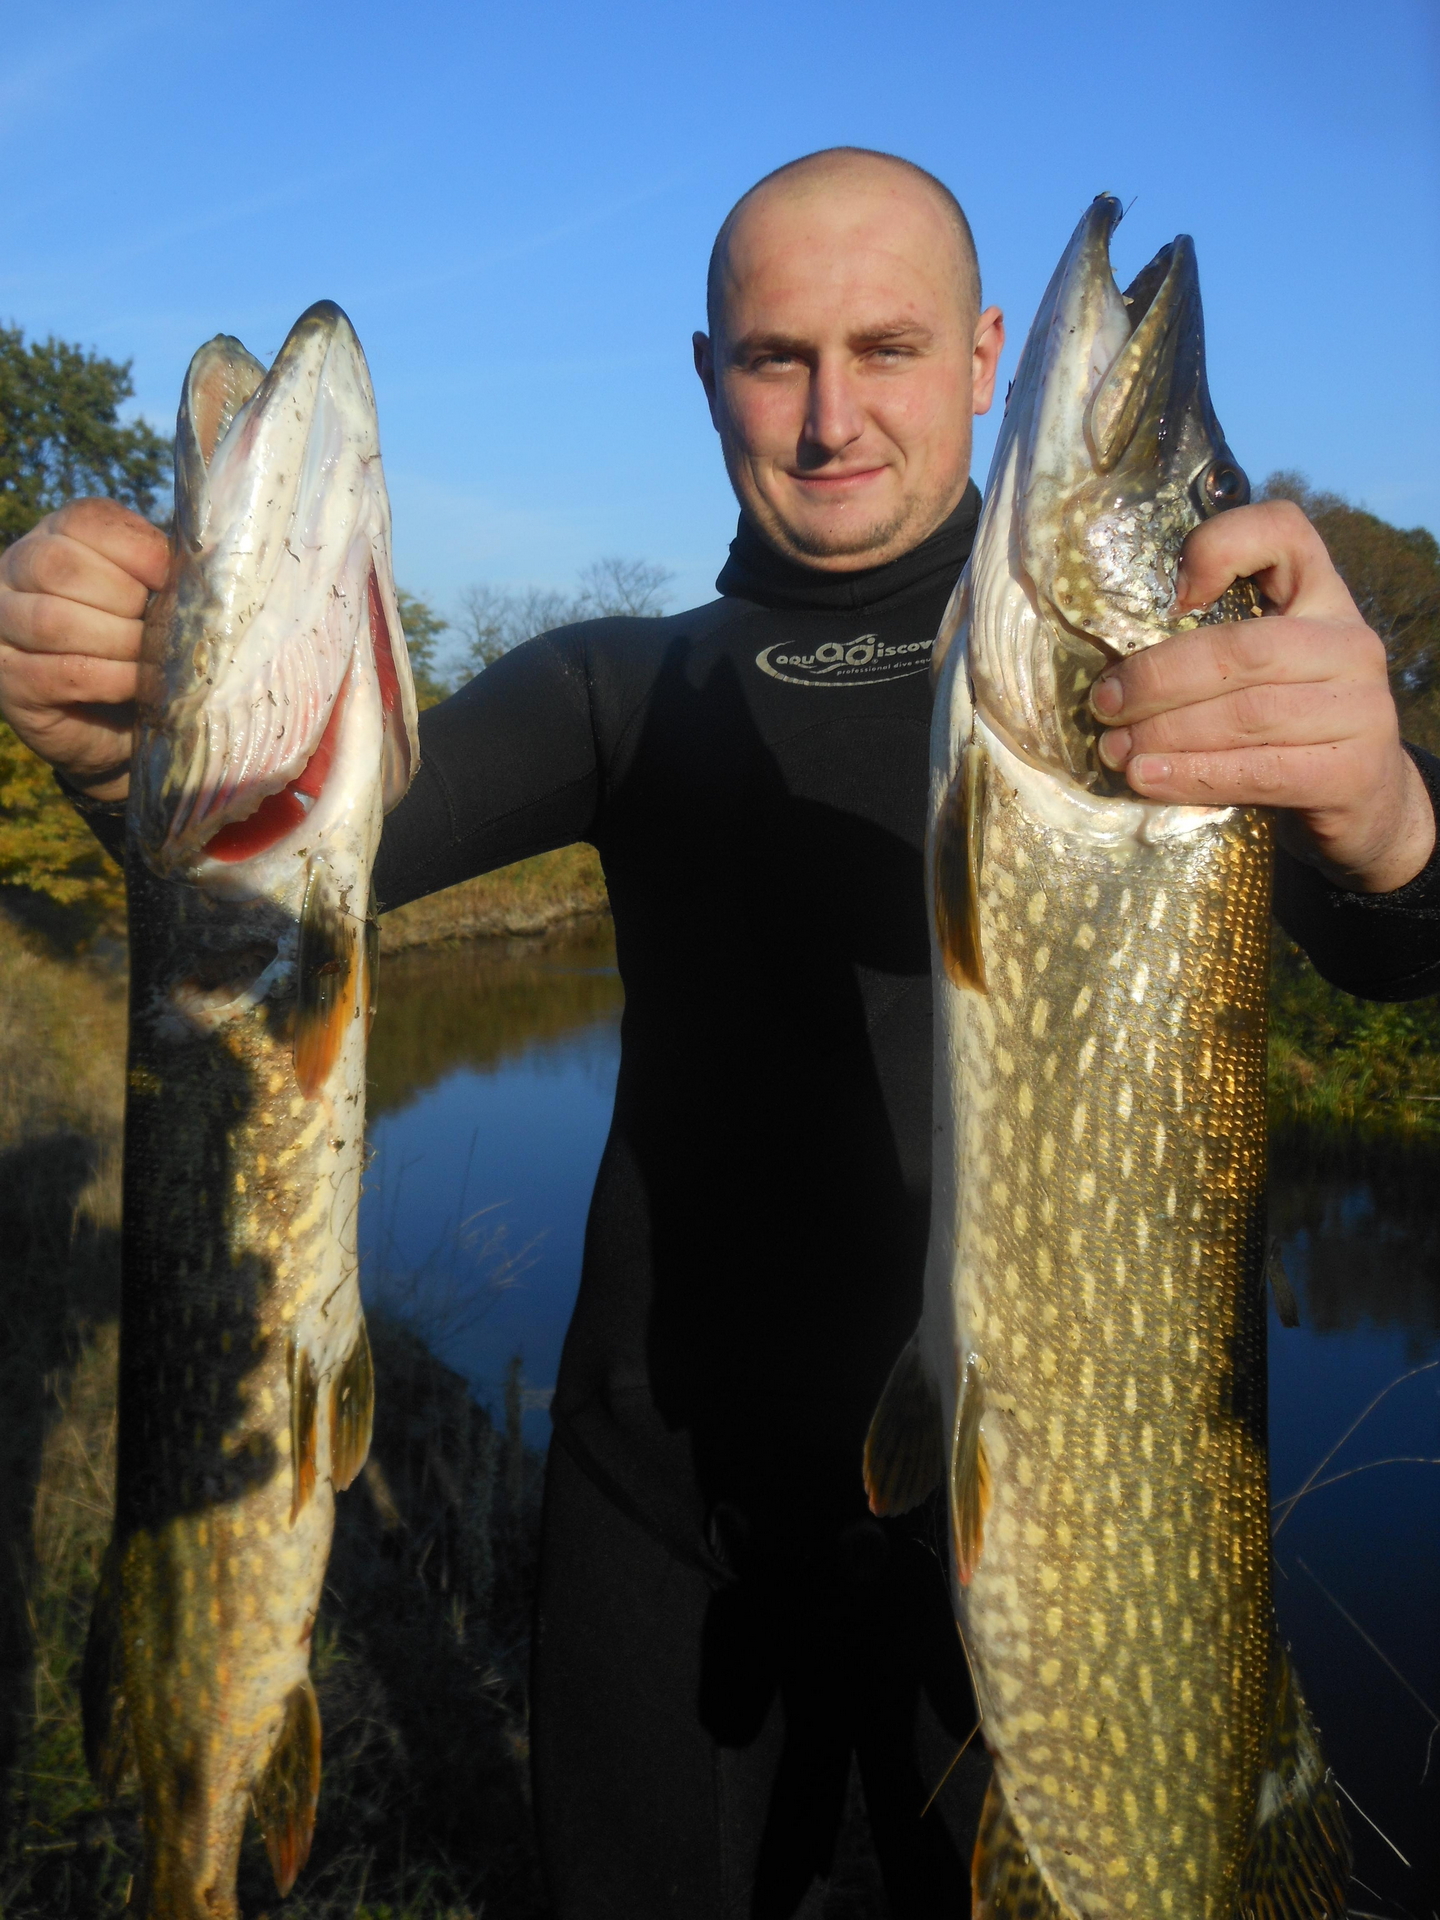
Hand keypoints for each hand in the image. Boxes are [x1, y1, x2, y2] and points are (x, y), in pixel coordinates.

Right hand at [0, 499, 169, 800]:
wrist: (117, 725)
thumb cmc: (139, 649)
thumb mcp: (153, 600)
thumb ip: (166, 574)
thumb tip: (209, 567)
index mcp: (57, 537)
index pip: (85, 519)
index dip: (138, 549)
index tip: (171, 580)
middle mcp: (16, 572)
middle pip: (59, 565)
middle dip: (123, 598)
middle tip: (157, 629)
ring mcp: (5, 627)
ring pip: (53, 619)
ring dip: (119, 642)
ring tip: (152, 660)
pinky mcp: (13, 681)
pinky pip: (63, 673)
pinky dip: (113, 679)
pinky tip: (138, 686)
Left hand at [1089, 499, 1435, 894]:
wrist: (1365, 797)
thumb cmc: (1288, 723)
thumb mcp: (1261, 669)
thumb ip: (1212, 647)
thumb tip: (1115, 674)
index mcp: (1322, 597)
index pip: (1285, 532)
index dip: (1223, 545)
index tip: (1172, 596)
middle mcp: (1350, 643)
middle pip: (1243, 648)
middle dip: (1160, 679)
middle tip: (1105, 706)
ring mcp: (1361, 708)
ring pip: (1247, 714)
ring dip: (1166, 734)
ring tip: (1116, 750)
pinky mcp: (1353, 771)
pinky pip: (1260, 771)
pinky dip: (1194, 776)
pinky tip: (1148, 779)